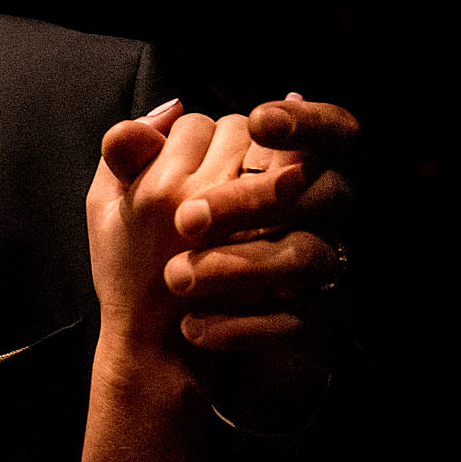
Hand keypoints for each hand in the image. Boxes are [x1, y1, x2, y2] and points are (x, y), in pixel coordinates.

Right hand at [90, 104, 262, 374]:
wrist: (159, 348)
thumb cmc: (126, 274)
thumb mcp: (102, 210)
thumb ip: (122, 149)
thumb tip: (173, 105)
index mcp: (155, 188)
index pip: (191, 123)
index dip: (190, 140)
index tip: (183, 170)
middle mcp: (201, 200)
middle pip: (236, 130)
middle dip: (230, 147)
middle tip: (219, 178)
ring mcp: (244, 225)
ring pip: (270, 155)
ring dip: (263, 164)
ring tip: (246, 194)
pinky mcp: (275, 246)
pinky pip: (293, 191)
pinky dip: (286, 191)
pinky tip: (274, 208)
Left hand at [163, 94, 356, 426]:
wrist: (165, 354)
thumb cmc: (150, 261)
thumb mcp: (132, 204)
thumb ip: (140, 153)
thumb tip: (169, 107)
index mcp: (282, 170)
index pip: (325, 131)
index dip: (302, 121)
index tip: (258, 123)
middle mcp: (321, 214)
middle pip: (316, 191)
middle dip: (249, 200)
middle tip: (185, 222)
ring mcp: (329, 270)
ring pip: (305, 255)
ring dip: (238, 265)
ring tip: (176, 278)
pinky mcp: (325, 325)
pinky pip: (302, 323)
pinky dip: (245, 327)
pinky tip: (194, 328)